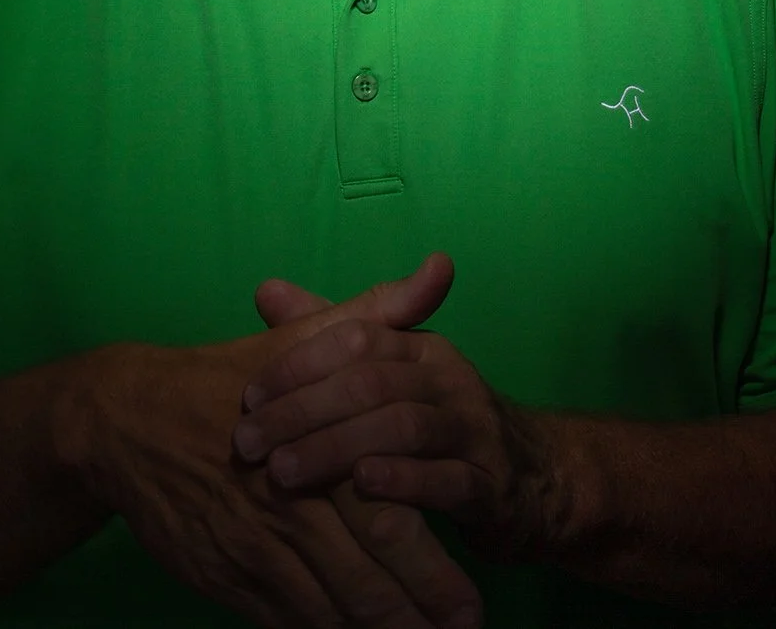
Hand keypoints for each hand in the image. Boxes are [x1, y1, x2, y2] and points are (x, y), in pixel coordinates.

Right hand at [59, 258, 483, 628]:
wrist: (128, 419)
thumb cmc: (230, 375)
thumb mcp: (304, 339)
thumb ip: (381, 313)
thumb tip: (442, 271)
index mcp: (321, 452)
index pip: (390, 524)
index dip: (436, 574)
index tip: (479, 609)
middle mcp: (291, 511)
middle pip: (365, 584)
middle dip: (416, 622)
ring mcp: (256, 553)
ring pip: (327, 616)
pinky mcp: (227, 580)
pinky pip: (285, 625)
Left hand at [236, 253, 549, 559]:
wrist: (528, 480)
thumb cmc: (437, 424)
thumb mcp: (386, 376)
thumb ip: (327, 335)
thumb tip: (265, 289)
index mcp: (419, 346)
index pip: (355, 338)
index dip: (298, 363)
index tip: (247, 395)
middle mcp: (448, 377)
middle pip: (370, 381)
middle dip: (302, 410)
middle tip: (248, 442)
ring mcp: (473, 428)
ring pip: (402, 426)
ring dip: (335, 448)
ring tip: (283, 472)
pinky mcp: (490, 483)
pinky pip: (446, 479)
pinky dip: (402, 481)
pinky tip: (361, 487)